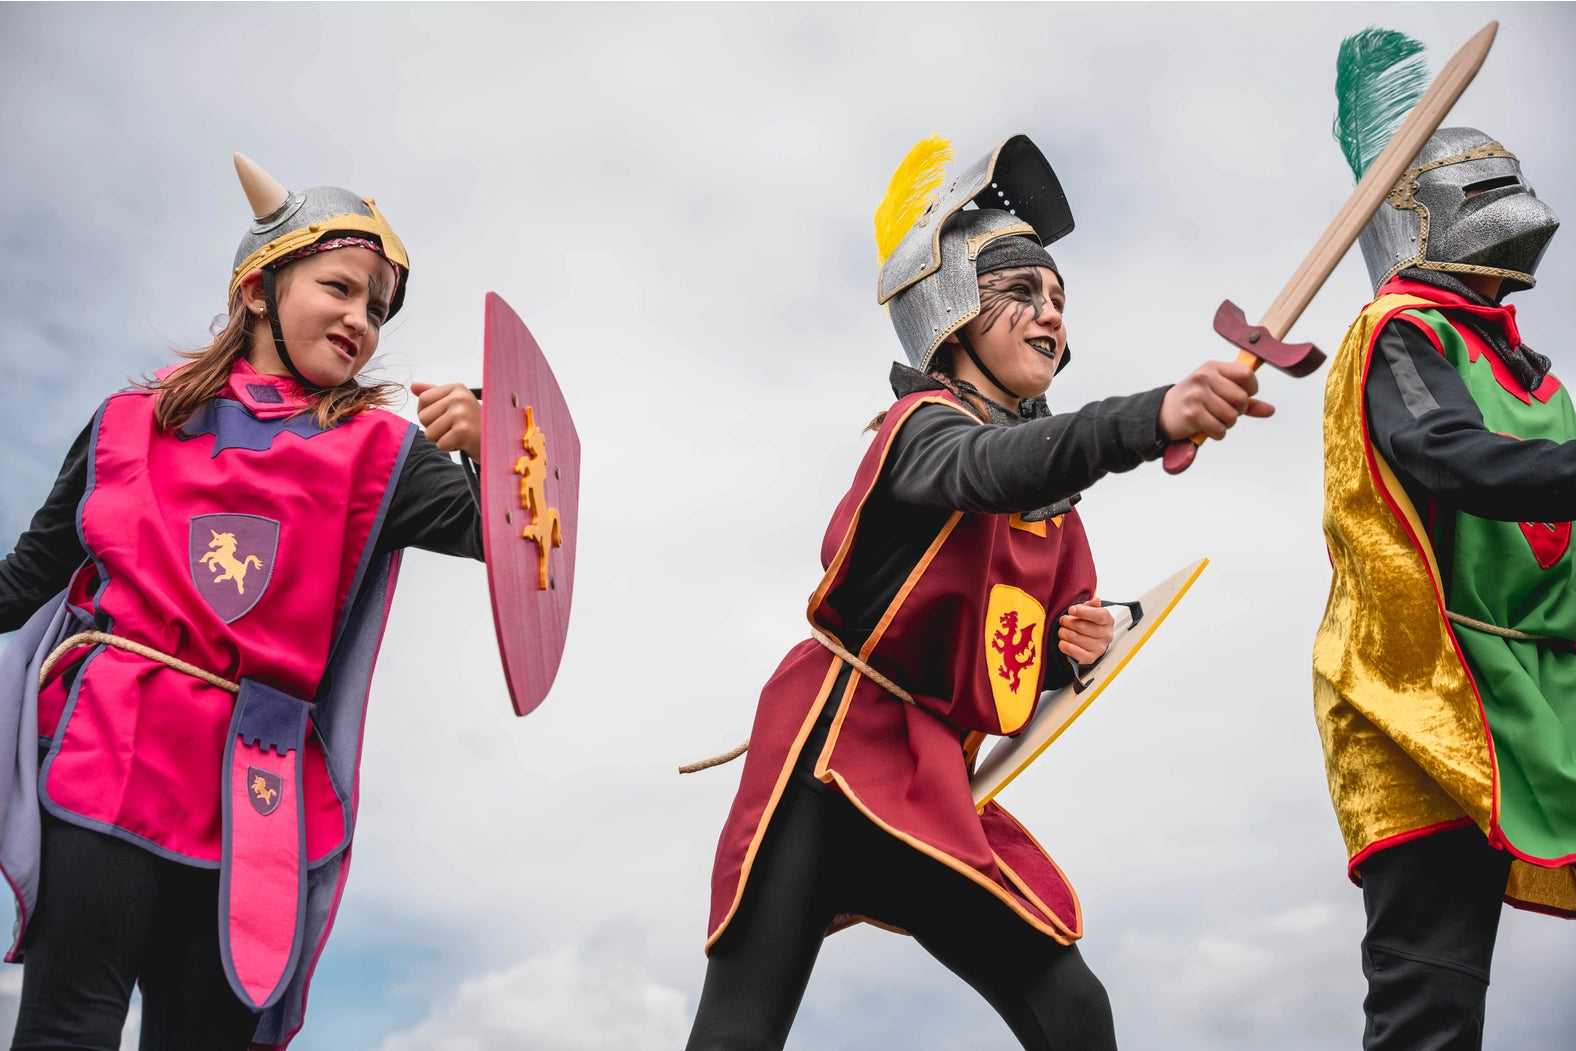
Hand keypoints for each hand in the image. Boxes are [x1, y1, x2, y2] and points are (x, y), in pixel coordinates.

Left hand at [412, 382, 480, 460]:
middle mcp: (459, 398)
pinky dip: (450, 447)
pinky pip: (440, 444)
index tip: (446, 417)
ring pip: (429, 433)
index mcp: (456, 388)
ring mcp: (461, 414)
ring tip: (458, 435)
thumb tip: (413, 387)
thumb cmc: (474, 422)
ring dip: (442, 439)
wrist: (498, 440)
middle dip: (435, 427)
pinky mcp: (463, 431)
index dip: (429, 413)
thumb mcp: (456, 402)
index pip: (423, 399)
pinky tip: (464, 442)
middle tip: (454, 428)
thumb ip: (434, 394)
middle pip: (423, 416)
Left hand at [1058, 599, 1113, 664]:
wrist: (1086, 643)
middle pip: (1083, 626)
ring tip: (1062, 631)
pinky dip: (1064, 645)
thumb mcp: (1089, 612)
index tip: (1071, 610)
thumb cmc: (1087, 625)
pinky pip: (1073, 651)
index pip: (1099, 615)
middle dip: (1068, 622)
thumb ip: (1090, 605)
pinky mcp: (1090, 658)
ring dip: (1064, 633)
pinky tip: (1063, 642)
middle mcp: (1106, 635)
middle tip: (1063, 620)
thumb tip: (1096, 600)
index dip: (1084, 612)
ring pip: (1075, 638)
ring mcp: (1099, 648)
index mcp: (1108, 621)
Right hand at [1157, 360, 1274, 440]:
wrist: (1163, 412)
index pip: (1246, 374)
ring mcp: (1197, 395)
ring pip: (1231, 415)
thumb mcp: (1219, 392)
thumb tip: (1270, 410)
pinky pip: (1219, 429)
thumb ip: (1246, 400)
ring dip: (1227, 424)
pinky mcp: (1191, 414)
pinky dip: (1218, 433)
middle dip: (1238, 410)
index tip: (1243, 396)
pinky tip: (1209, 428)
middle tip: (1227, 412)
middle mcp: (1204, 378)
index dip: (1251, 389)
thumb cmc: (1195, 400)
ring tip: (1216, 420)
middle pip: (1241, 398)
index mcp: (1213, 367)